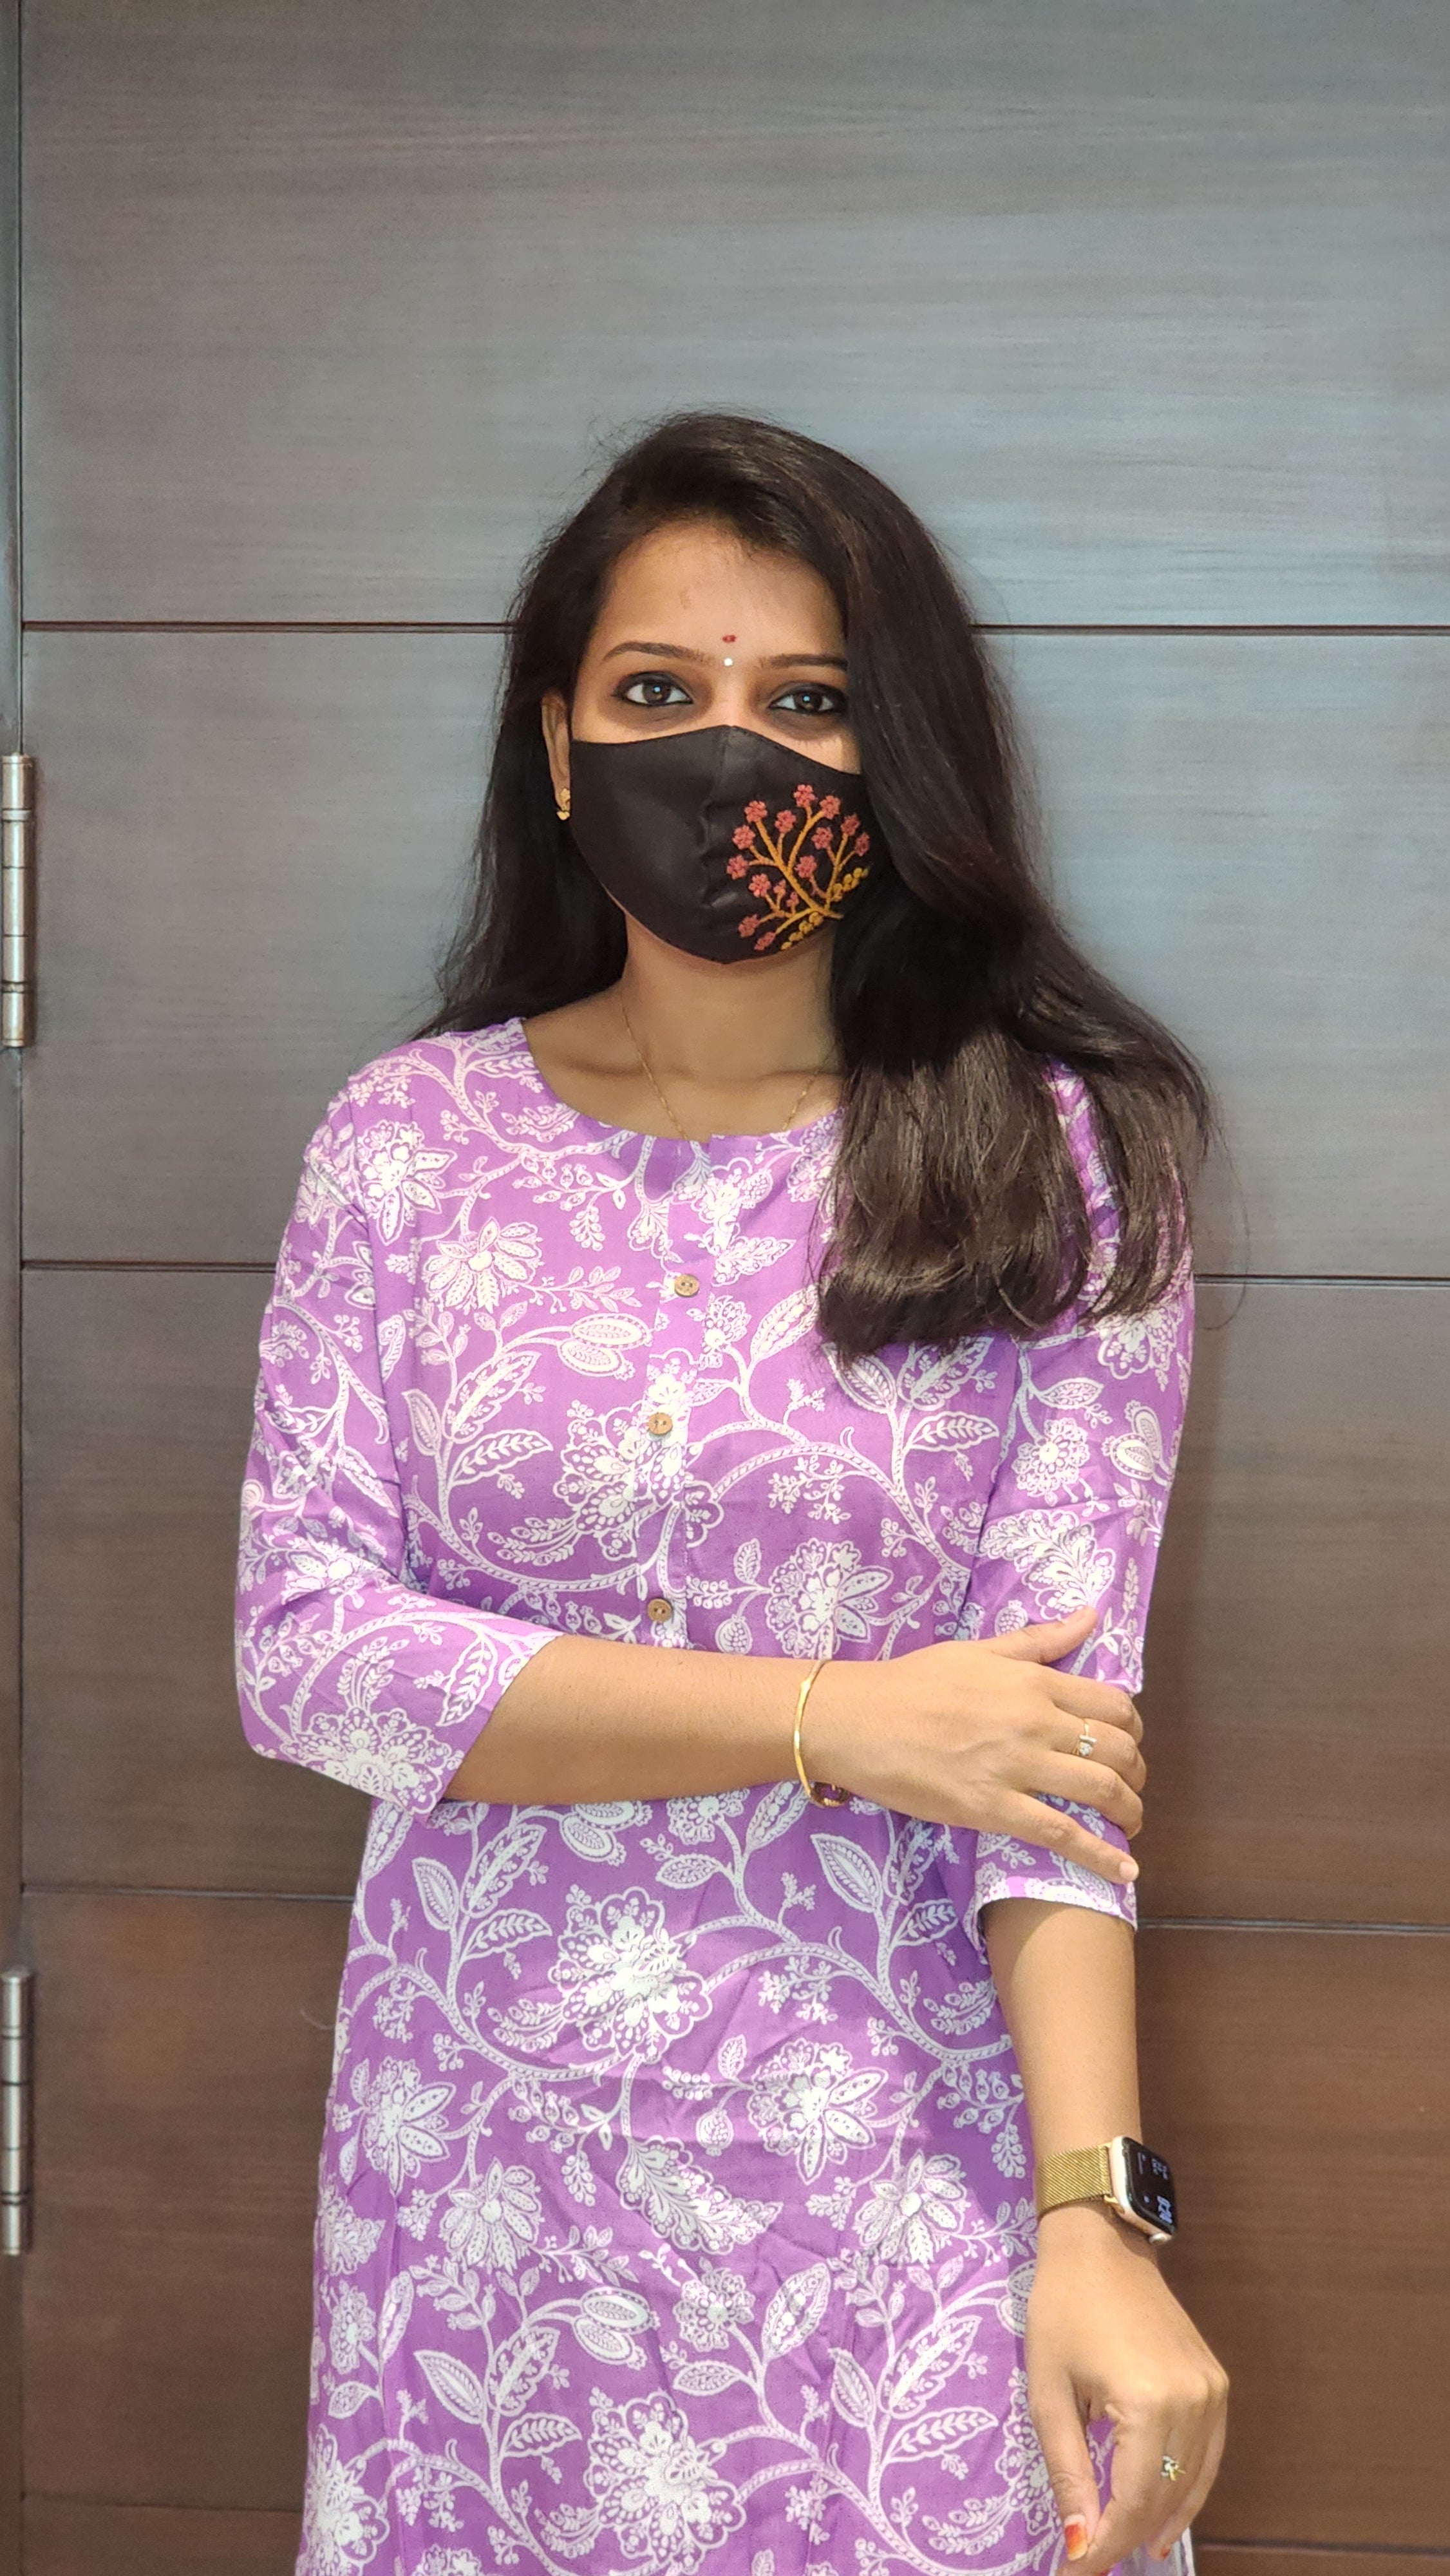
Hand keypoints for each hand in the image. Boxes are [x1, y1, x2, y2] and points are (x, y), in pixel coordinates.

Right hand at [805, 1605, 1144, 1884]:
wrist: (857, 1720)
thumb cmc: (913, 1682)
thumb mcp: (978, 1650)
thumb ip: (1039, 1640)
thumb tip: (1092, 1616)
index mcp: (1033, 1682)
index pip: (1113, 1704)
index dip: (1133, 1729)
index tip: (1128, 1745)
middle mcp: (1034, 1721)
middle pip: (1117, 1750)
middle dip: (1136, 1774)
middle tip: (1130, 1790)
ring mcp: (1015, 1766)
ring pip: (1101, 1792)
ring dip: (1128, 1813)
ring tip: (1129, 1827)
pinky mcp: (992, 1808)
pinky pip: (1061, 1834)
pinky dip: (1100, 1856)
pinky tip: (1123, 1871)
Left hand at [1027, 2205, 1228, 2569]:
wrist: (1100, 2243)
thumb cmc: (1061, 2310)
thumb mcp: (1049, 2393)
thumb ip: (1068, 2472)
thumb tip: (1080, 2545)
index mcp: (1146, 2402)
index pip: (1133, 2501)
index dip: (1104, 2546)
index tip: (1074, 2571)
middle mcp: (1192, 2401)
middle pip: (1165, 2496)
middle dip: (1127, 2537)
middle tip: (1091, 2562)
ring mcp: (1212, 2391)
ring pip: (1193, 2480)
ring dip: (1161, 2520)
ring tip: (1129, 2549)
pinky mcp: (1217, 2382)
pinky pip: (1208, 2453)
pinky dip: (1188, 2488)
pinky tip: (1165, 2513)